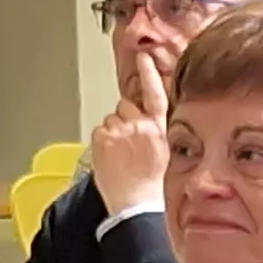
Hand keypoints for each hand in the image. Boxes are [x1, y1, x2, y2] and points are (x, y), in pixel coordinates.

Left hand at [92, 53, 172, 210]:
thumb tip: (143, 123)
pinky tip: (109, 157)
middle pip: (125, 106)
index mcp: (160, 130)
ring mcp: (120, 131)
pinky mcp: (103, 138)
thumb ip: (154, 133)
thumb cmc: (151, 186)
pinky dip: (100, 141)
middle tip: (126, 143)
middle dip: (123, 119)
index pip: (155, 95)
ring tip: (118, 154)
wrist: (136, 204)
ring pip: (110, 119)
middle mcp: (142, 126)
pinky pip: (98, 130)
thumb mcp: (164, 155)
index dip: (148, 74)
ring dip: (111, 131)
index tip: (143, 58)